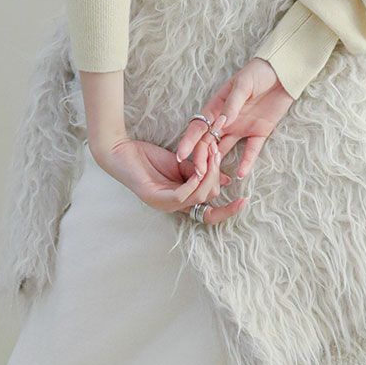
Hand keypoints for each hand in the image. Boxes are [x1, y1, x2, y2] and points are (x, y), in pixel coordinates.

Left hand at [92, 134, 246, 223]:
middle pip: (208, 198)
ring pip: (198, 196)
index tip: (245, 200)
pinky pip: (182, 195)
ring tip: (208, 153)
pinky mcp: (154, 198)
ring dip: (207, 173)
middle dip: (216, 175)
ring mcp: (163, 204)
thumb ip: (201, 172)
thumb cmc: (147, 156)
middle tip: (215, 153)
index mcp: (180, 200)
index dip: (227, 211)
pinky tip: (197, 166)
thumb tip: (225, 180)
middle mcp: (172, 206)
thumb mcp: (181, 164)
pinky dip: (194, 181)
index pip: (208, 215)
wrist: (120, 149)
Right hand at [174, 57, 294, 183]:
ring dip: (218, 163)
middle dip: (201, 158)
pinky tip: (241, 174)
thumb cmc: (258, 73)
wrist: (283, 72)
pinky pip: (251, 150)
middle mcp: (226, 121)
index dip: (189, 141)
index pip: (199, 127)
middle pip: (208, 142)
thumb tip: (220, 122)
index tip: (181, 155)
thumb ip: (232, 104)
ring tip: (213, 178)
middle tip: (198, 174)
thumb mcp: (243, 84)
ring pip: (224, 150)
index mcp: (216, 107)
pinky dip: (246, 162)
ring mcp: (242, 128)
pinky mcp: (259, 132)